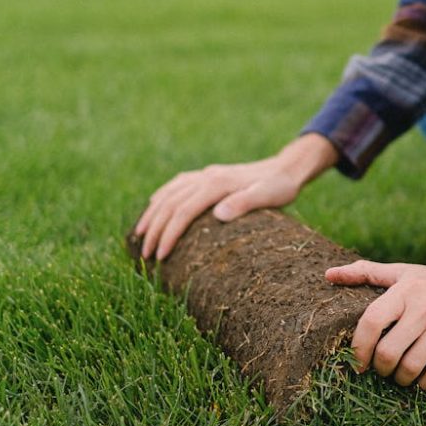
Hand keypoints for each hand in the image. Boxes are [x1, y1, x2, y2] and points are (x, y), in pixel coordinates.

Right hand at [135, 133, 337, 259]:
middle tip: (145, 255)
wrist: (286, 169)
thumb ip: (245, 203)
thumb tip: (218, 214)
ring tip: (140, 235)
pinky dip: (162, 196)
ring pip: (169, 193)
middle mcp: (206, 176)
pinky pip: (177, 185)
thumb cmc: (280, 187)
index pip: (183, 211)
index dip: (169, 234)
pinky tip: (154, 205)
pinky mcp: (208, 176)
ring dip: (152, 214)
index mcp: (217, 183)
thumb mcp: (268, 196)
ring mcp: (205, 174)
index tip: (160, 257)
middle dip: (154, 230)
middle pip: (170, 203)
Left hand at [326, 259, 425, 388]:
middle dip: (379, 368)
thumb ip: (367, 273)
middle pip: (389, 352)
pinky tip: (422, 379)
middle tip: (380, 369)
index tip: (357, 361)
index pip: (372, 321)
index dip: (359, 346)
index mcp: (407, 288)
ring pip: (410, 367)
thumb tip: (328, 275)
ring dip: (400, 379)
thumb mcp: (406, 272)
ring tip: (399, 376)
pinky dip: (424, 384)